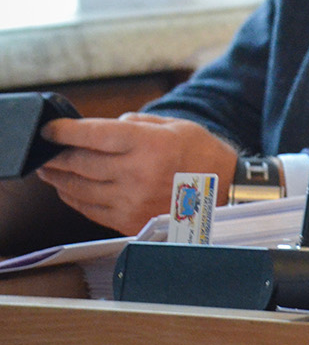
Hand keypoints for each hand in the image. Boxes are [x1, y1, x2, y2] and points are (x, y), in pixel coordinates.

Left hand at [35, 113, 238, 234]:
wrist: (226, 193)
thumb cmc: (203, 156)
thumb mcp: (177, 127)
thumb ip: (138, 123)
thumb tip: (105, 127)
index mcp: (150, 145)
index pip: (95, 135)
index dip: (66, 131)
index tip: (50, 129)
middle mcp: (137, 174)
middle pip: (81, 163)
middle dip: (57, 155)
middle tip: (46, 150)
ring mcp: (131, 201)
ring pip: (80, 188)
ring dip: (60, 178)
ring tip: (50, 169)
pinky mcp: (129, 221)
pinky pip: (90, 209)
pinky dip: (74, 198)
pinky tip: (69, 189)